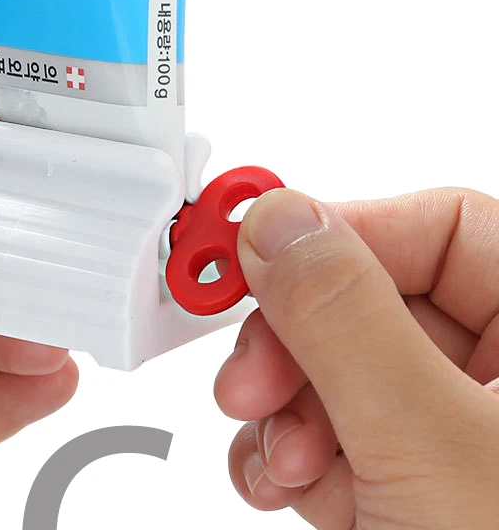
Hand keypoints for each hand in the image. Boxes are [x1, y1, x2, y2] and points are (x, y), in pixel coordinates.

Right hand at [215, 187, 498, 527]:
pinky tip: (283, 482)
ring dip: (283, 408)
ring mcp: (453, 432)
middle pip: (370, 301)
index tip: (255, 249)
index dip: (343, 230)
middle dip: (294, 342)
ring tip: (279, 456)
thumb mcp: (427, 443)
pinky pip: (329, 430)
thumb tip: (277, 221)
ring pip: (336, 367)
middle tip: (249, 376)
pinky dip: (288, 452)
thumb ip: (345, 319)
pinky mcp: (408, 479)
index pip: (444, 227)